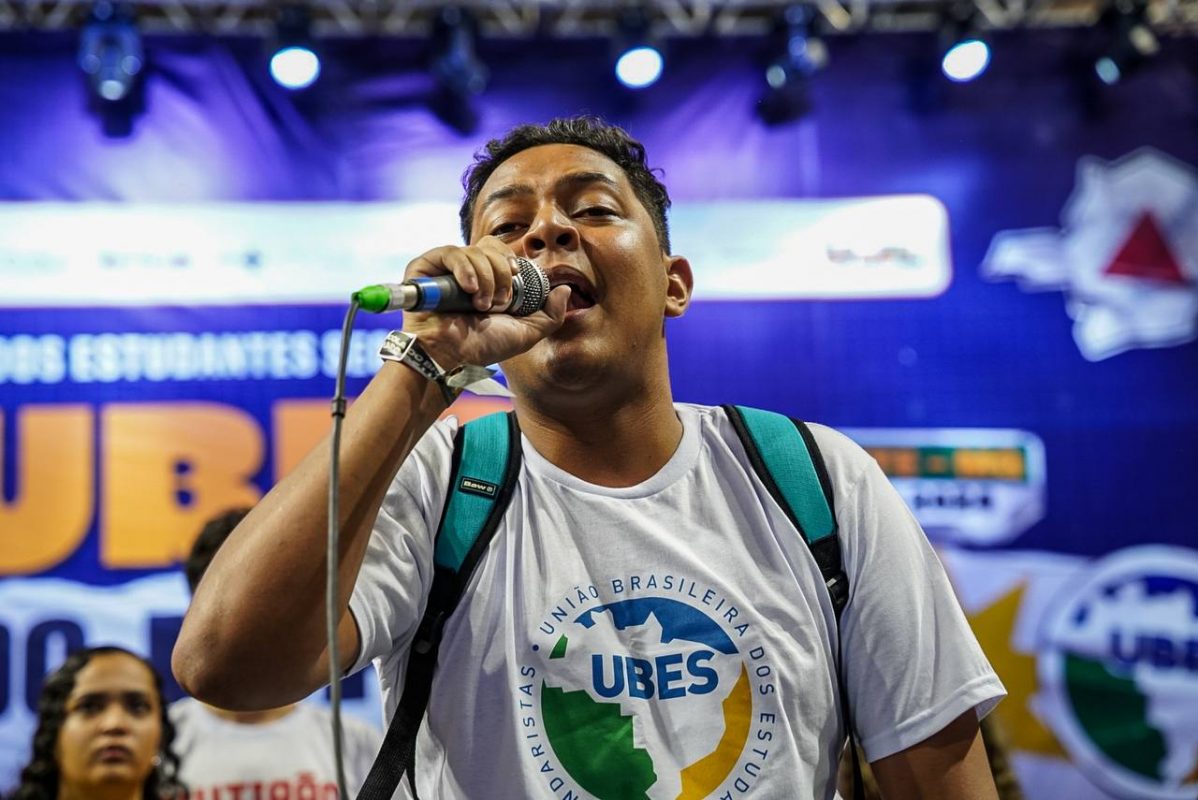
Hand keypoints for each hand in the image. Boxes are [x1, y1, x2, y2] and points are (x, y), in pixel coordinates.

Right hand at [399, 236, 568, 368]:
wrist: (450, 357)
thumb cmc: (482, 347)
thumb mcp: (526, 333)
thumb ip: (550, 314)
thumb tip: (564, 289)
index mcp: (488, 279)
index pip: (504, 253)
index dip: (512, 263)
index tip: (515, 281)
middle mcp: (468, 271)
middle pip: (492, 246)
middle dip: (502, 272)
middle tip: (500, 302)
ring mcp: (446, 268)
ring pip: (474, 250)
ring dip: (486, 278)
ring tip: (482, 305)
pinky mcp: (425, 267)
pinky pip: (450, 253)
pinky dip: (465, 269)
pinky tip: (470, 289)